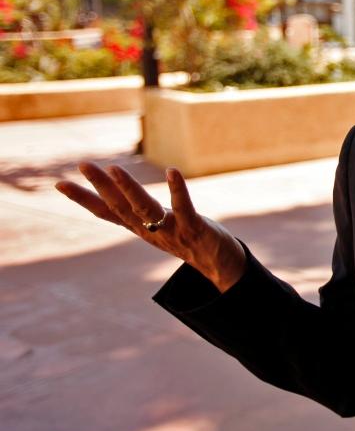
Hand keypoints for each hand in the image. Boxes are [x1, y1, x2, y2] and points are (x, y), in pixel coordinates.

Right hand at [55, 162, 245, 291]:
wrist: (218, 266)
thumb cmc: (187, 239)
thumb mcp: (156, 226)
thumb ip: (138, 213)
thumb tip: (118, 194)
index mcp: (139, 228)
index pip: (106, 213)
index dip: (83, 199)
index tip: (59, 183)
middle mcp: (149, 230)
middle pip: (120, 207)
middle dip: (101, 186)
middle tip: (83, 164)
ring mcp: (170, 230)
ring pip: (144, 208)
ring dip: (129, 189)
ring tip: (114, 169)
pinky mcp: (193, 228)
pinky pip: (183, 208)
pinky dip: (178, 190)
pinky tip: (172, 171)